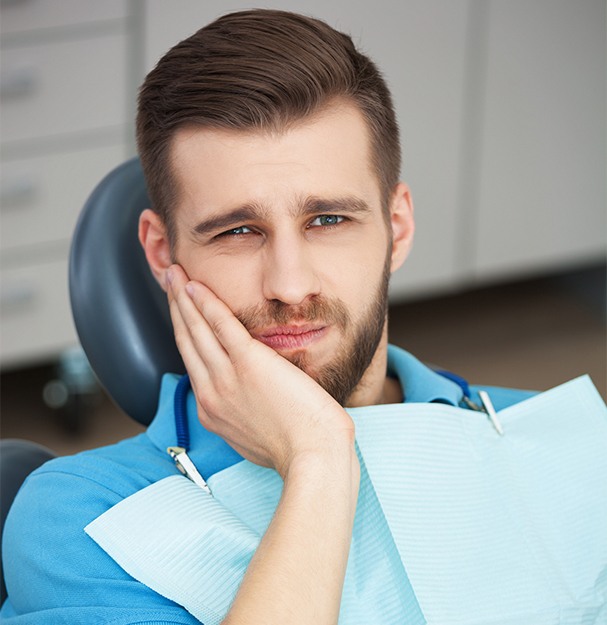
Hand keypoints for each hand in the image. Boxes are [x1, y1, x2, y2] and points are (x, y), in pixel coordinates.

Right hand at [166, 264, 354, 476]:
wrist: (313, 456)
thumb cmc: (297, 448)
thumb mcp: (256, 436)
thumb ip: (244, 413)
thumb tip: (250, 400)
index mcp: (213, 410)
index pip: (193, 362)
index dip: (185, 332)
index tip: (182, 312)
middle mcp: (212, 393)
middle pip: (187, 341)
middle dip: (176, 307)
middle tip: (169, 280)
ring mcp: (227, 378)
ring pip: (196, 329)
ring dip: (183, 297)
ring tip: (175, 273)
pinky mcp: (248, 363)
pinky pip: (220, 326)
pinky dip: (205, 303)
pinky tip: (195, 285)